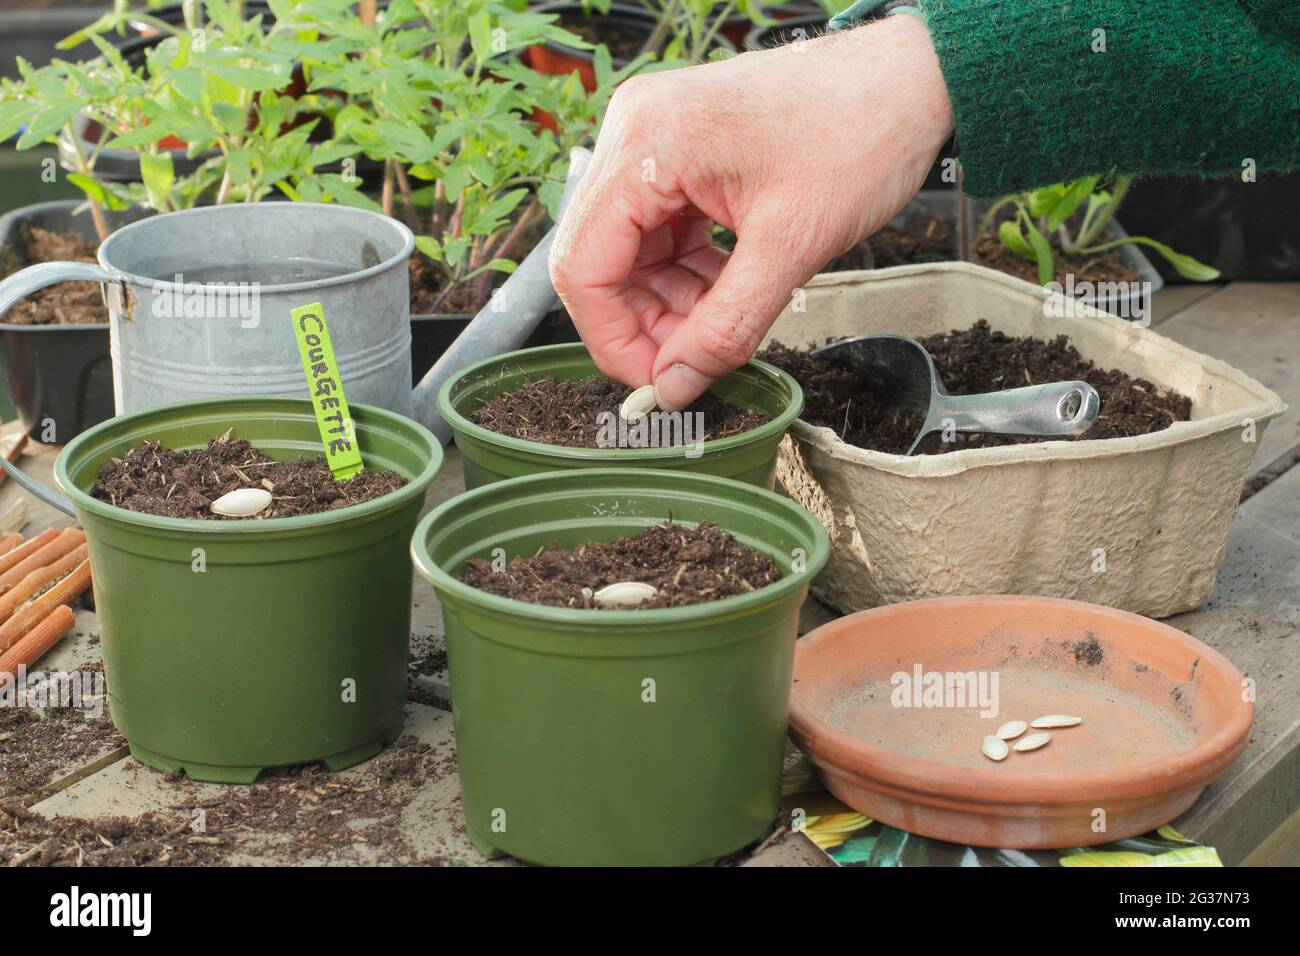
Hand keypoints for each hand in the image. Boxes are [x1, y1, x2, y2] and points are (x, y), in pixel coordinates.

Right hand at [548, 14, 954, 409]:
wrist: (909, 81)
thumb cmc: (861, 135)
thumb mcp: (791, 248)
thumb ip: (725, 327)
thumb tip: (675, 387)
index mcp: (648, 144)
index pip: (583, 266)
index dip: (612, 339)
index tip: (656, 381)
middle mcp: (635, 132)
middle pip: (599, 259)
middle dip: (642, 323)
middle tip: (692, 364)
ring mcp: (654, 138)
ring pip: (628, 250)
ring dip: (667, 302)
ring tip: (718, 329)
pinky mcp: (679, 149)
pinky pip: (658, 229)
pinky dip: (685, 273)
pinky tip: (723, 293)